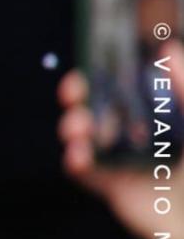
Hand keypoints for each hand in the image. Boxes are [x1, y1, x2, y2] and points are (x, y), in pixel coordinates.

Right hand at [59, 46, 183, 238]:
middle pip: (96, 112)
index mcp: (160, 119)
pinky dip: (75, 162)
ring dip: (73, 128)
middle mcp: (138, 138)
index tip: (87, 71)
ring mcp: (124, 163)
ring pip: (85, 139)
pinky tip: (78, 155)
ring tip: (77, 127)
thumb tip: (167, 50)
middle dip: (77, 101)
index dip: (100, 80)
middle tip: (72, 94)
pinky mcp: (115, 189)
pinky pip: (86, 174)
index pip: (122, 94)